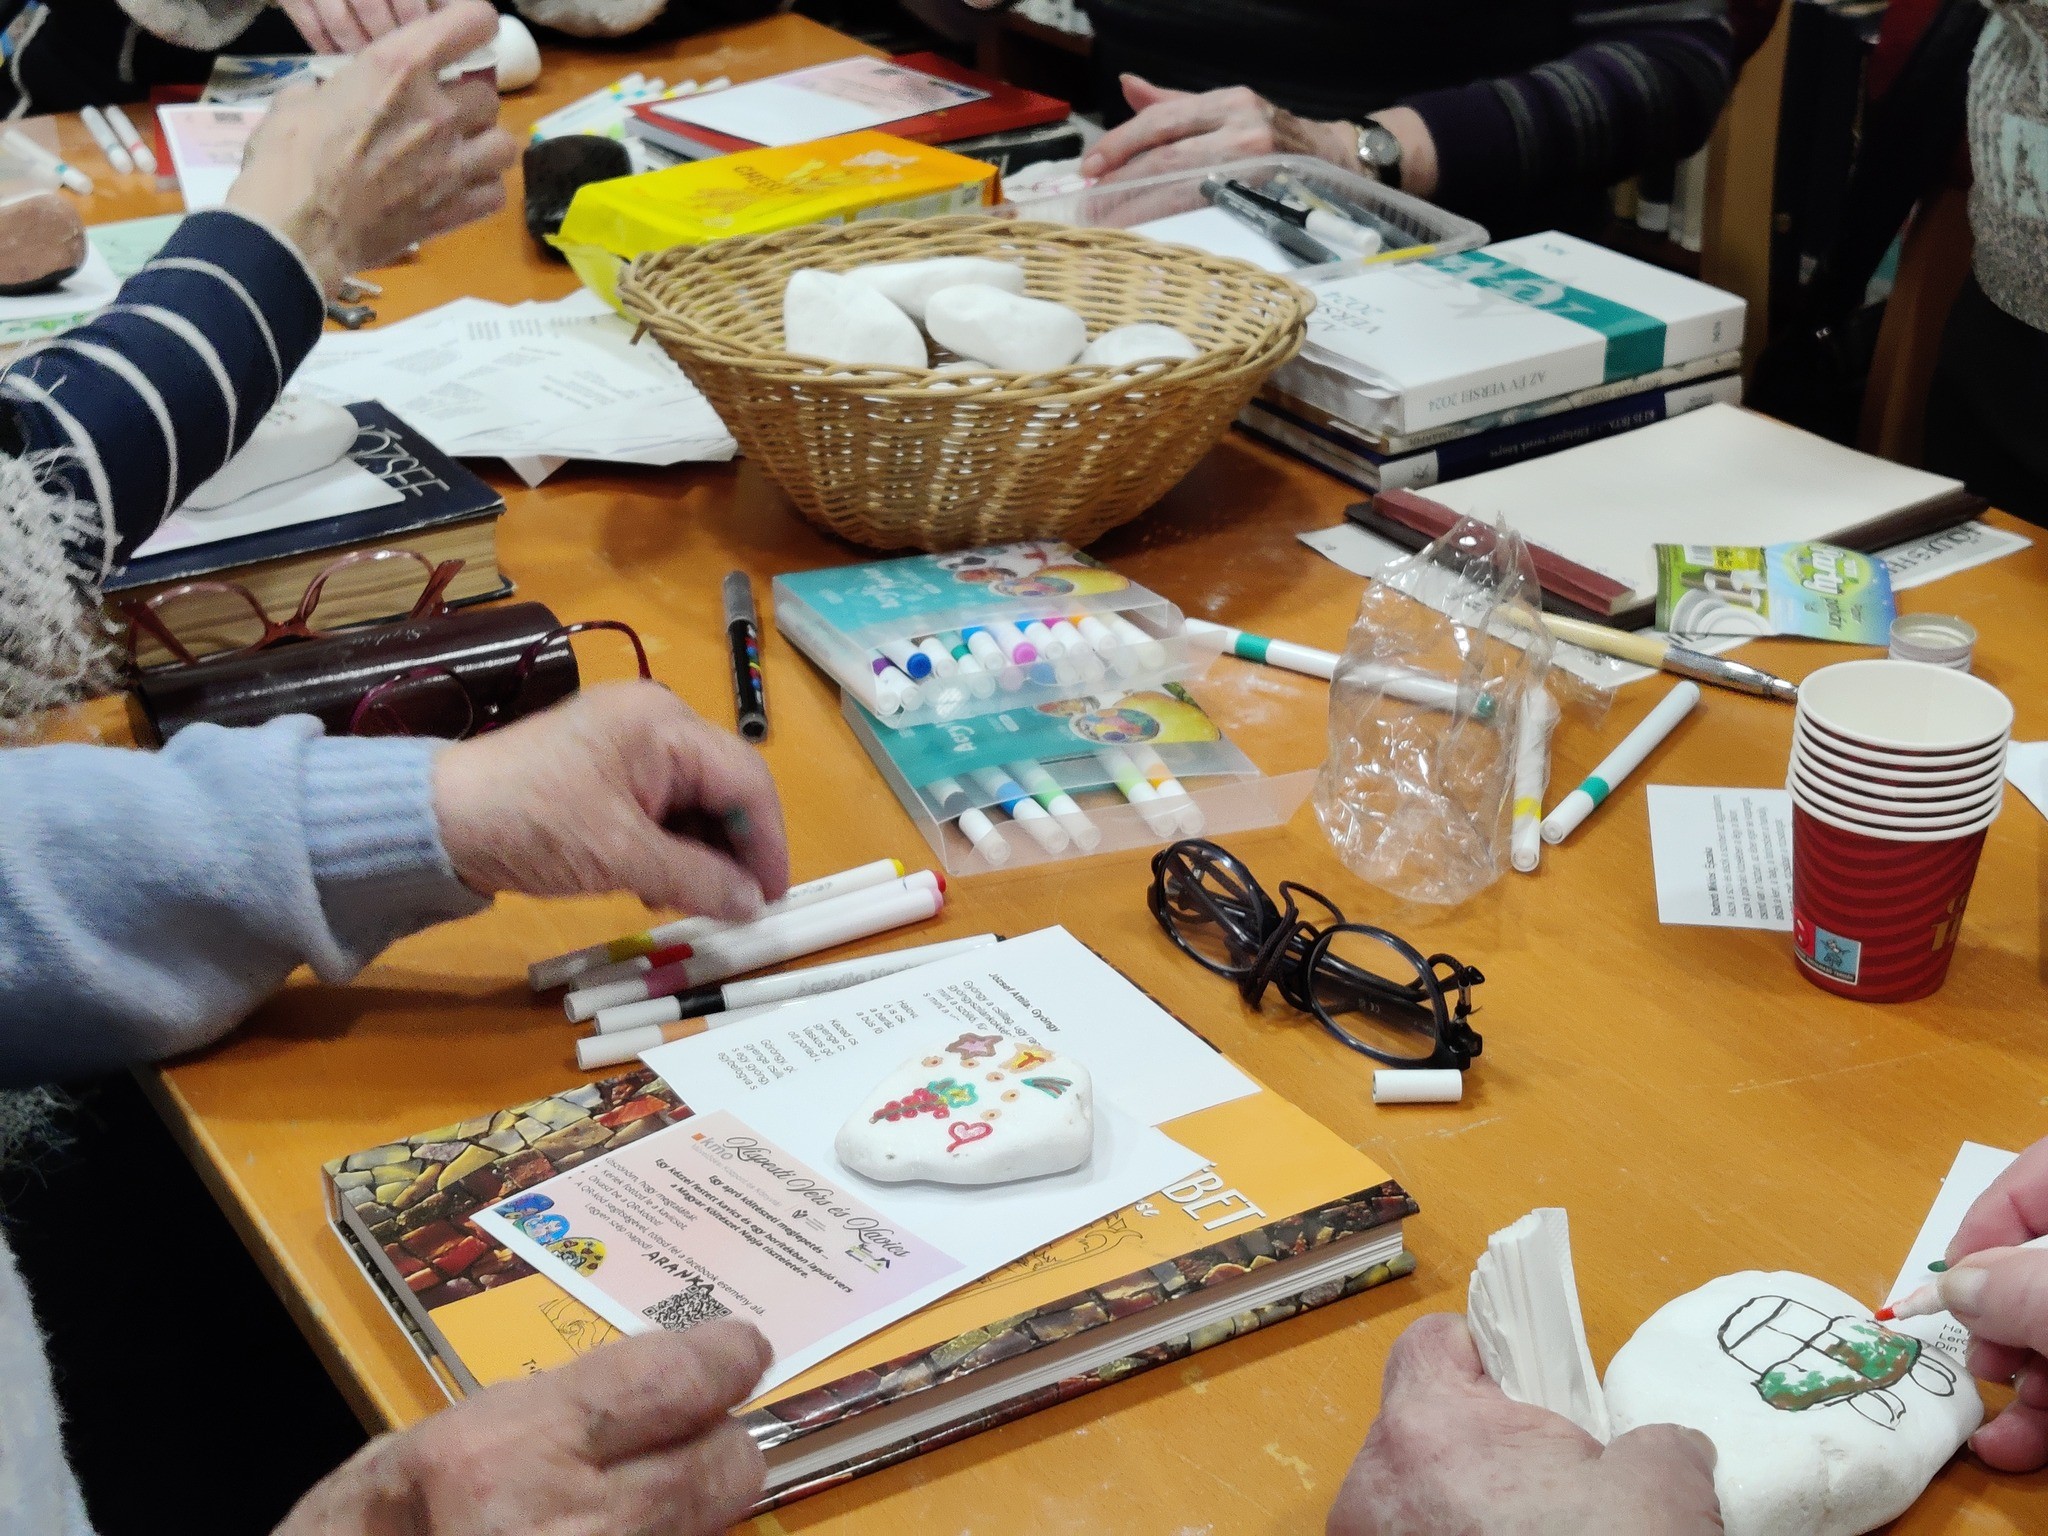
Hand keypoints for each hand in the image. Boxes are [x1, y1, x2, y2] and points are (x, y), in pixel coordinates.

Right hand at [226, 3, 517, 294]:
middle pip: (486, 96)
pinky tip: (460, 190)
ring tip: (460, 154)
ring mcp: (453, 163)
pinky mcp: (456, 210)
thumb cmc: (287, 160)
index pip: (471, 23)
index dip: (475, 26)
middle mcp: (436, 110)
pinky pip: (496, 193)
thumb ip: (337, 89)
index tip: (468, 37)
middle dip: (467, 105)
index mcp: (398, 67)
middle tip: (442, 117)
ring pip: (504, 144)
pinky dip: (483, 191)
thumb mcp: (300, 99)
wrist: (294, 230)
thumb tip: (337, 96)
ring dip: (484, 147)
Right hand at [274, 1321, 770, 1535]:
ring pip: (713, 1524)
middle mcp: (563, 1523)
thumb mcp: (480, 1427)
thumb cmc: (401, 1511)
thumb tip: (695, 1381)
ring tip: (629, 1504)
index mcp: (513, 1447)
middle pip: (725, 1463)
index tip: (739, 1355)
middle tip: (684, 1445)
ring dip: (694, 1510)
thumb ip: (587, 1403)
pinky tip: (617, 1530)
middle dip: (717, 1448)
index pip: (677, 1382)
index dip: (726, 1361)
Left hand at [433, 680, 790, 922]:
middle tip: (738, 907)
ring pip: (696, 803)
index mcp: (665, 724)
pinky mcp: (607, 772)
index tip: (773, 900)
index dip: (769, 843)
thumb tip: (755, 906)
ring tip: (691, 901)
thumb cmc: (532, 825)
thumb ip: (699, 880)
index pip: (746, 780)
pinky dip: (670, 848)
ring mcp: (629, 745)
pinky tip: (658, 885)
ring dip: (702, 855)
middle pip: (725, 788)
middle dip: (735, 850)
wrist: (435, 822)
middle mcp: (655, 723)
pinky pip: (662, 809)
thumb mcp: (621, 857)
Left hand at [1080, 76, 1440, 197]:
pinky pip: (1209, 216)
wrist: (1337, 162)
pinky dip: (1173, 228)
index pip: (1162, 120)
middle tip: (1088, 208)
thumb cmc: (1272, 140)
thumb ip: (1174, 104)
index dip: (1121, 144)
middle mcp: (1243, 129)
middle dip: (1122, 186)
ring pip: (1184, 190)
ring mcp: (1256, 168)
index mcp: (1227, 102)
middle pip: (1167, 158)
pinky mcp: (1266, 201)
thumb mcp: (1227, 110)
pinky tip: (1149, 239)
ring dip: (1139, 212)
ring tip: (1107, 227)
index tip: (1089, 169)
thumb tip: (1127, 86)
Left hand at [1327, 1314, 1722, 1535]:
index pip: (1432, 1345)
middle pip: (1422, 1423)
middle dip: (1481, 1444)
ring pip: (1414, 1490)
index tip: (1527, 1385)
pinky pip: (1411, 1533)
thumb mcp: (1657, 1492)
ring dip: (1463, 1502)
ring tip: (1530, 1529)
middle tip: (1545, 1480)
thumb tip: (1671, 1448)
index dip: (1484, 1354)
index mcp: (1427, 1425)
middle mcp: (1375, 1481)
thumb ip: (1656, 1444)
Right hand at [1944, 1137, 2047, 1470]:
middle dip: (1998, 1322)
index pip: (2036, 1175)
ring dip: (2019, 1385)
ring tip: (1993, 1428)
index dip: (1982, 1223)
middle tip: (1979, 1362)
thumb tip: (1957, 1288)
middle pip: (2040, 1266)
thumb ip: (2013, 1287)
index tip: (1943, 1281)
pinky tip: (2019, 1447)